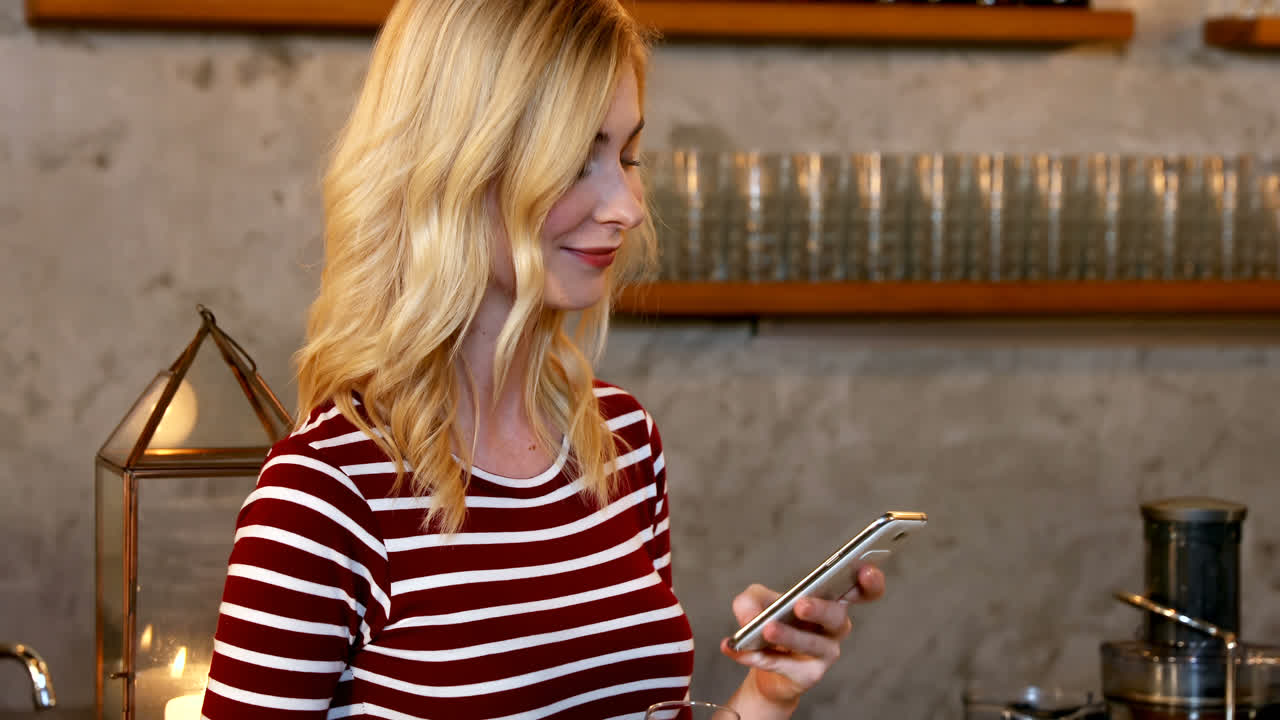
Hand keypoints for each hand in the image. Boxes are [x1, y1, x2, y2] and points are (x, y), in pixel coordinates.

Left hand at [719, 565, 885, 709]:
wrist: (761, 662)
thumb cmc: (770, 621)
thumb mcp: (755, 602)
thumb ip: (751, 600)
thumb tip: (752, 615)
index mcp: (831, 601)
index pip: (864, 591)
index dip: (871, 582)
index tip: (864, 571)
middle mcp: (834, 627)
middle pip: (838, 616)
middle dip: (820, 609)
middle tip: (800, 605)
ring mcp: (825, 653)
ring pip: (812, 644)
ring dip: (788, 636)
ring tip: (766, 629)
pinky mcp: (809, 675)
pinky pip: (783, 664)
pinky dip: (756, 656)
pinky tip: (736, 649)